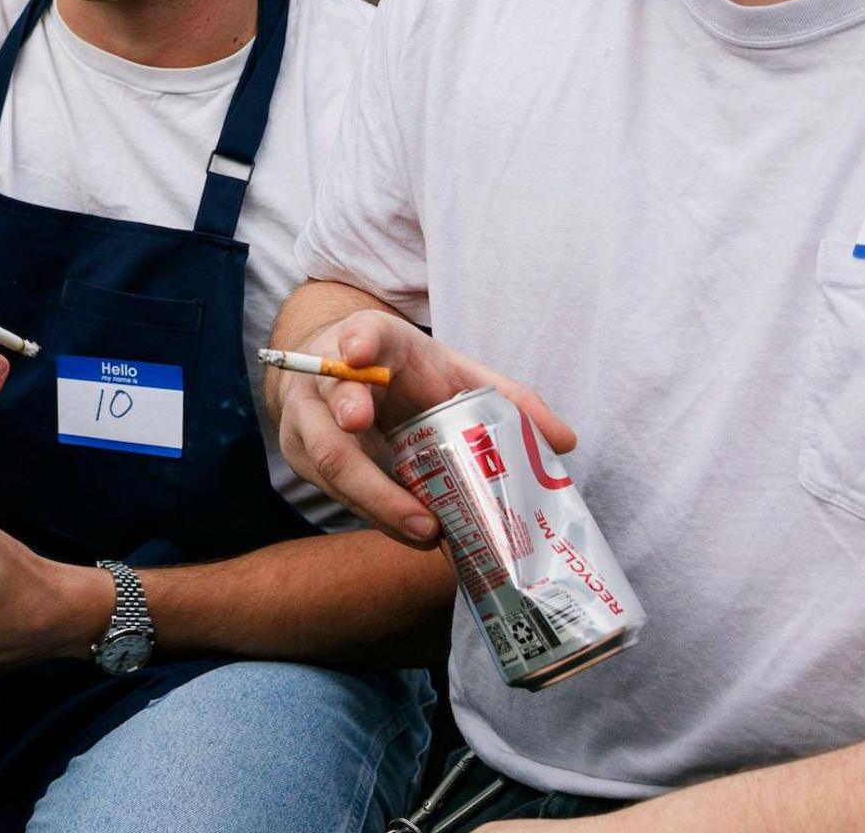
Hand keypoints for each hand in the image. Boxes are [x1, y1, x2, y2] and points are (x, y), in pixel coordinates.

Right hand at [264, 307, 574, 546]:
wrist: (339, 367)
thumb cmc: (402, 372)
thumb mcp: (451, 371)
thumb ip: (505, 397)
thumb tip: (564, 442)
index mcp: (370, 340)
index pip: (360, 333)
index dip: (358, 342)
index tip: (358, 352)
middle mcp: (326, 376)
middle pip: (333, 408)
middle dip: (361, 450)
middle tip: (412, 496)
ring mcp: (305, 416)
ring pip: (326, 460)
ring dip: (375, 500)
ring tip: (425, 529)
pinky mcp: (299, 453)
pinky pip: (331, 489)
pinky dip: (375, 513)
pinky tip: (412, 530)